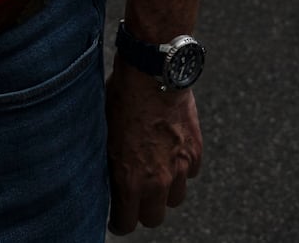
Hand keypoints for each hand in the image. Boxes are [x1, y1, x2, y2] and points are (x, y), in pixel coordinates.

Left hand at [106, 62, 202, 233]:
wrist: (151, 73)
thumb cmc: (120, 100)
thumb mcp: (103, 137)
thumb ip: (109, 167)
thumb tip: (106, 182)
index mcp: (129, 180)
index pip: (126, 224)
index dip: (119, 222)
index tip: (117, 217)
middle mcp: (157, 180)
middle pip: (154, 218)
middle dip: (142, 211)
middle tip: (135, 197)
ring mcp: (179, 167)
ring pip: (175, 199)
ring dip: (165, 191)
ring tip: (154, 173)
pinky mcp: (195, 151)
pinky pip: (189, 174)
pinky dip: (181, 168)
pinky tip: (169, 152)